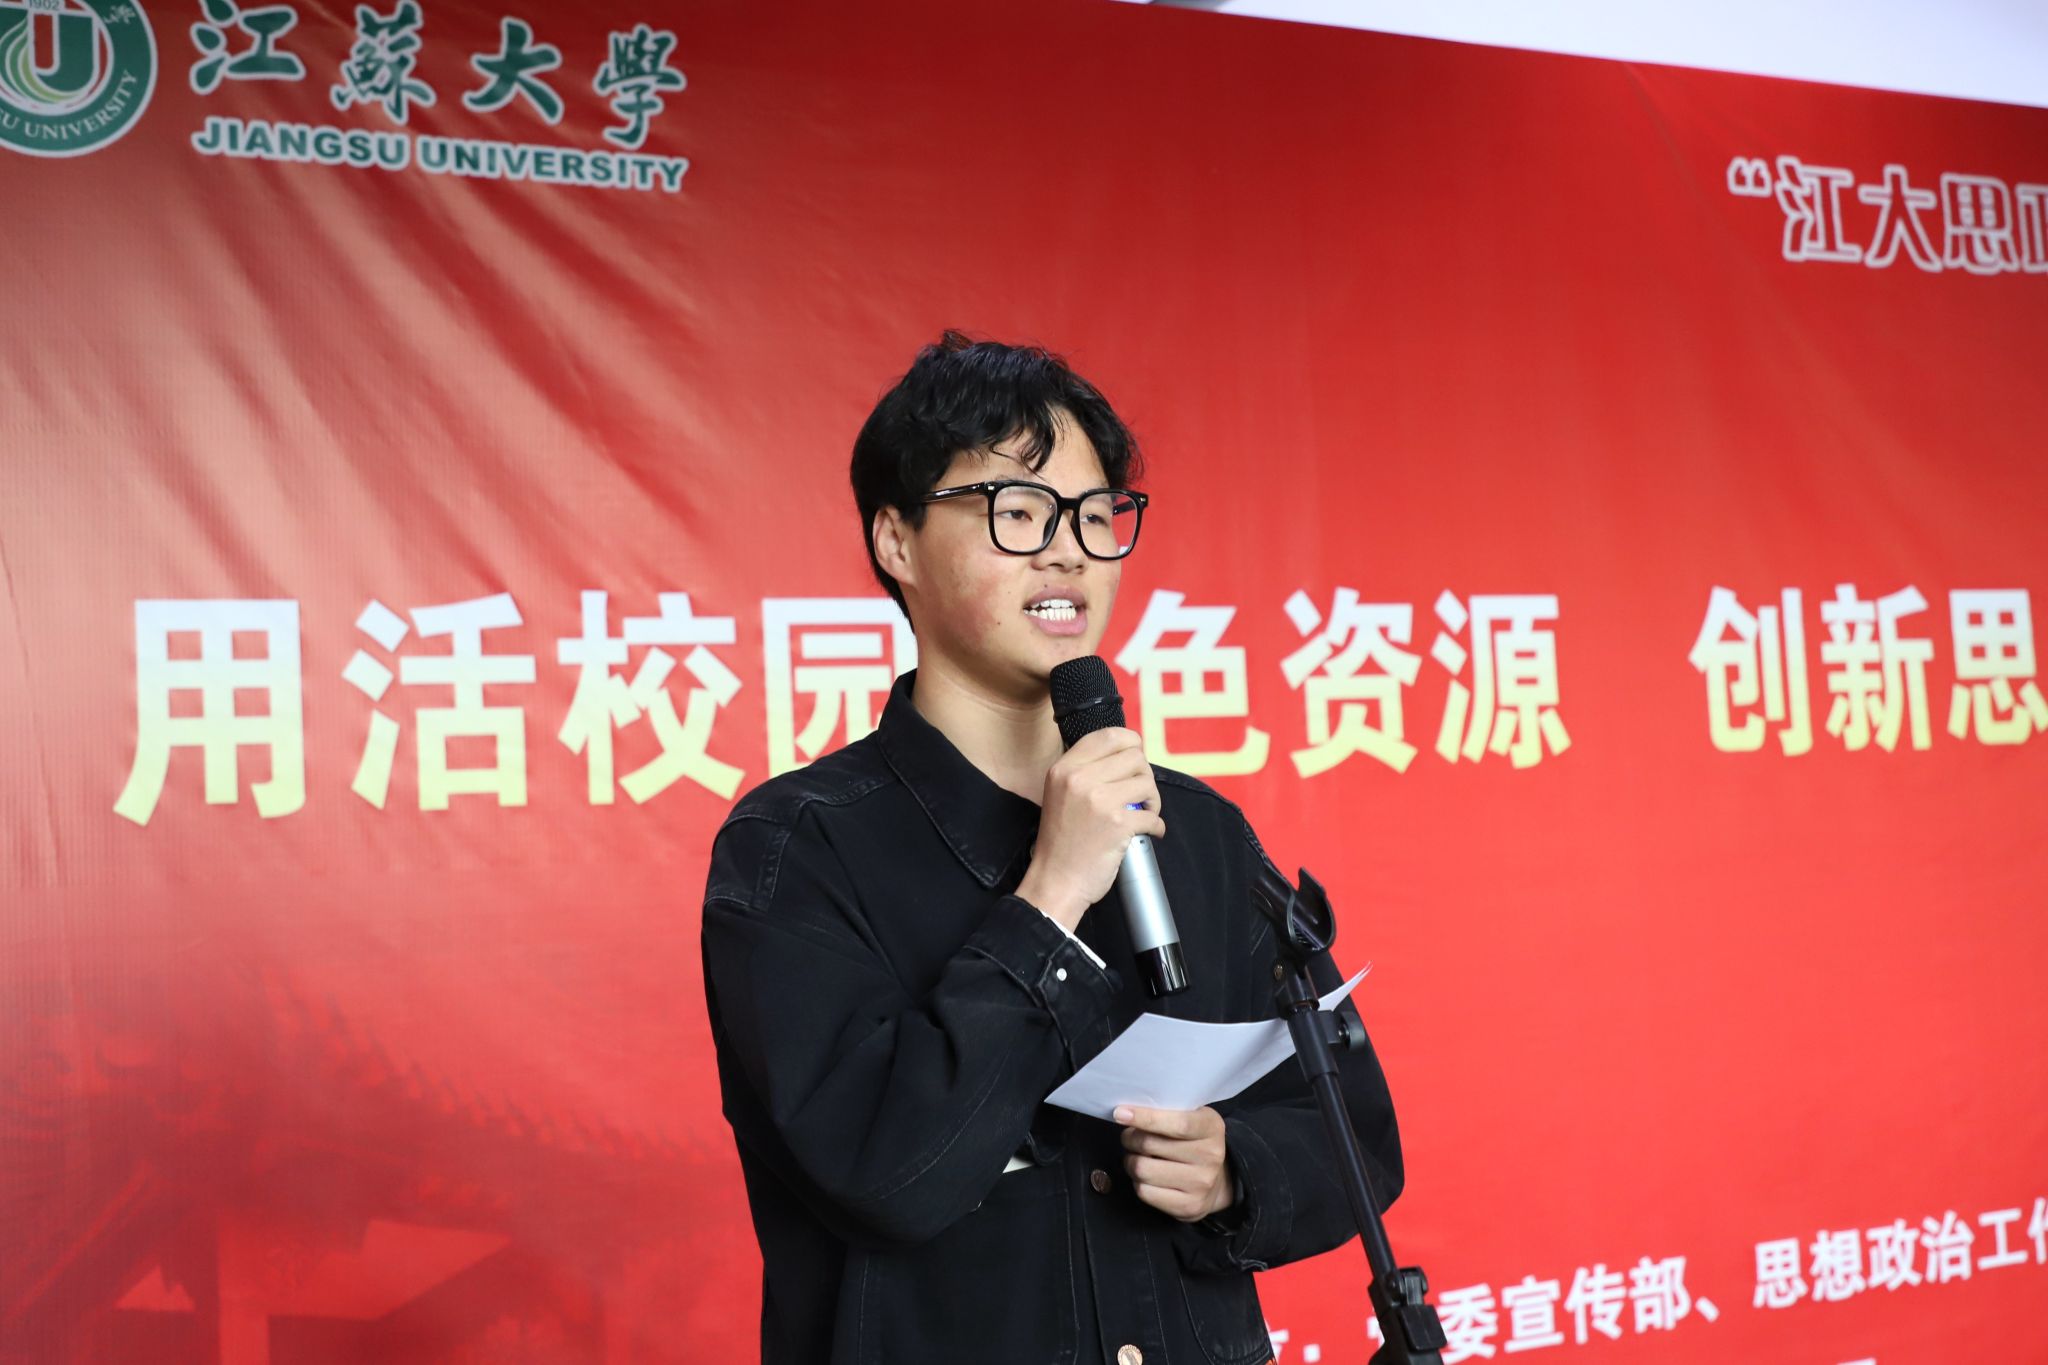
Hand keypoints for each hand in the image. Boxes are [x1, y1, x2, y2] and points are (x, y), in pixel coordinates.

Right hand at [1015, 727, 1164, 930]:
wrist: (1056, 881)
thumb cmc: (1061, 842)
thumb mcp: (1060, 793)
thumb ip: (1086, 771)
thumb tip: (1128, 755)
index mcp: (1064, 768)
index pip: (1109, 735)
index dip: (1131, 743)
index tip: (1135, 761)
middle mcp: (1079, 779)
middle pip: (1135, 756)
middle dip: (1144, 776)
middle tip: (1139, 795)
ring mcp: (1099, 800)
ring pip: (1147, 783)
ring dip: (1153, 801)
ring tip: (1143, 814)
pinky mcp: (1118, 823)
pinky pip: (1153, 815)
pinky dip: (1157, 826)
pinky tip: (1148, 832)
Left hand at [1115, 1104, 1235, 1222]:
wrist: (1220, 1181)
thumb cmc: (1194, 1142)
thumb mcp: (1191, 1118)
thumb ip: (1167, 1113)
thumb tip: (1127, 1114)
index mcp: (1211, 1128)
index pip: (1177, 1124)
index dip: (1146, 1118)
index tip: (1120, 1114)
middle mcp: (1210, 1156)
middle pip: (1150, 1145)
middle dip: (1130, 1138)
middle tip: (1130, 1137)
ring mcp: (1200, 1184)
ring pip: (1142, 1169)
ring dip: (1131, 1161)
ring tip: (1137, 1157)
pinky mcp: (1188, 1206)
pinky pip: (1145, 1192)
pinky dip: (1137, 1182)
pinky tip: (1146, 1176)